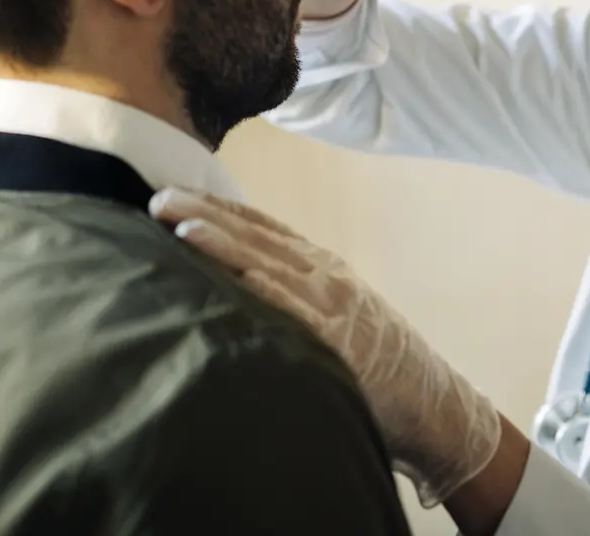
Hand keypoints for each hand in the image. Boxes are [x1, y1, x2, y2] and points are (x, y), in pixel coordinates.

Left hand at [149, 188, 500, 508]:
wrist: (431, 399)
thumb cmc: (375, 362)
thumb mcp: (332, 312)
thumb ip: (290, 294)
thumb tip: (234, 283)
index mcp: (320, 265)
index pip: (259, 224)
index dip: (216, 205)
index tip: (174, 191)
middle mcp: (324, 274)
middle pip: (256, 235)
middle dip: (205, 214)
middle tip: (158, 197)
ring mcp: (333, 305)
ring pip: (269, 264)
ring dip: (224, 244)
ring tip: (180, 227)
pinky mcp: (340, 342)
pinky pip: (297, 313)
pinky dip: (266, 292)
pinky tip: (236, 279)